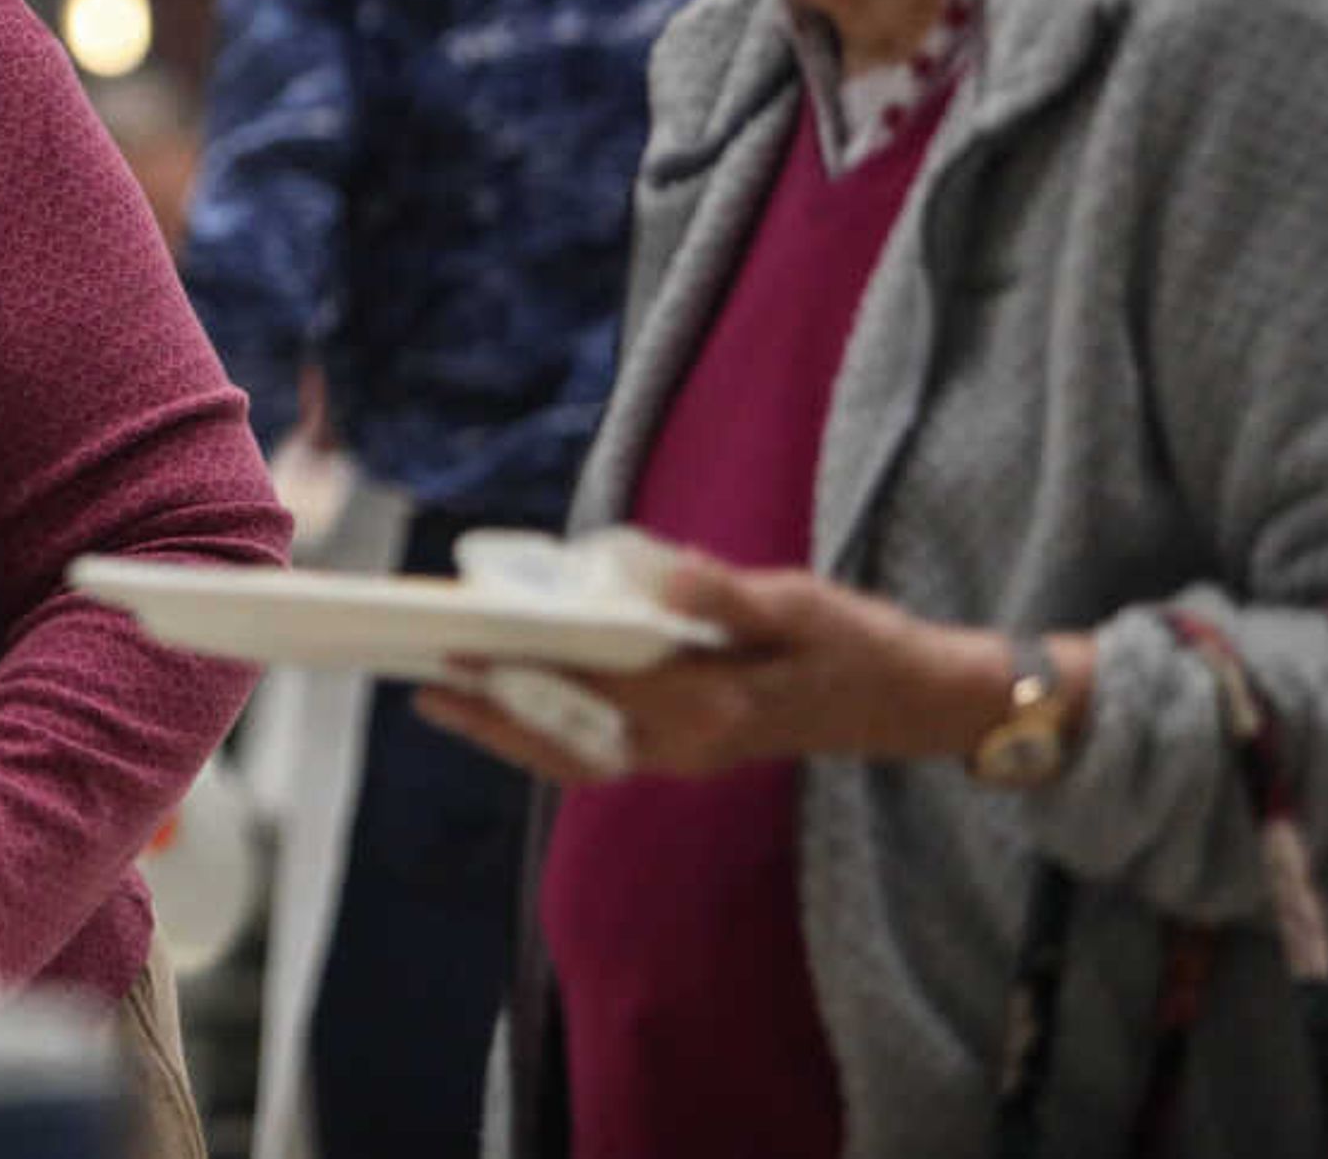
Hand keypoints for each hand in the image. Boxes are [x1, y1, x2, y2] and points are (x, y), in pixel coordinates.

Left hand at [415, 553, 1024, 785]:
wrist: (909, 700)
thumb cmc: (854, 641)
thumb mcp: (798, 602)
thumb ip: (722, 591)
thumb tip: (653, 571)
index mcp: (712, 706)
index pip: (593, 690)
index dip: (521, 670)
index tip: (457, 649)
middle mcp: (688, 745)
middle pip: (569, 733)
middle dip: (493, 710)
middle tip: (418, 681)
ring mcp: (686, 757)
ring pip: (577, 754)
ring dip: (509, 730)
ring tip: (444, 702)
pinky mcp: (687, 752)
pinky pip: (600, 755)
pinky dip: (548, 736)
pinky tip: (510, 709)